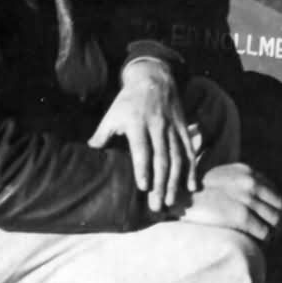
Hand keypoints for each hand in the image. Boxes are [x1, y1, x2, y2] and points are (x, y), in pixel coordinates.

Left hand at [88, 59, 195, 211]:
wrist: (154, 77)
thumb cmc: (128, 100)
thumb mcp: (111, 114)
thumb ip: (101, 134)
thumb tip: (90, 151)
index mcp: (137, 123)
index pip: (142, 148)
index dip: (143, 167)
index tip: (143, 186)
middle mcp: (157, 126)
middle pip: (161, 158)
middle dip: (160, 183)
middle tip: (157, 205)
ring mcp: (172, 127)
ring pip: (177, 157)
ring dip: (175, 181)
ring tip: (170, 201)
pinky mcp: (183, 128)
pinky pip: (189, 150)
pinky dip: (191, 169)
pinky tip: (191, 186)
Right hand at [171, 162, 281, 241]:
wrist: (178, 199)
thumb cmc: (196, 194)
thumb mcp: (221, 179)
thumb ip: (239, 184)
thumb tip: (258, 202)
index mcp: (246, 172)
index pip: (274, 192)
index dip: (279, 209)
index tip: (279, 221)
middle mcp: (250, 181)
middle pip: (279, 205)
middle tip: (280, 236)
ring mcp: (246, 197)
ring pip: (275, 219)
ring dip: (276, 233)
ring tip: (272, 243)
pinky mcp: (240, 215)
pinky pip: (263, 231)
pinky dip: (266, 240)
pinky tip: (262, 246)